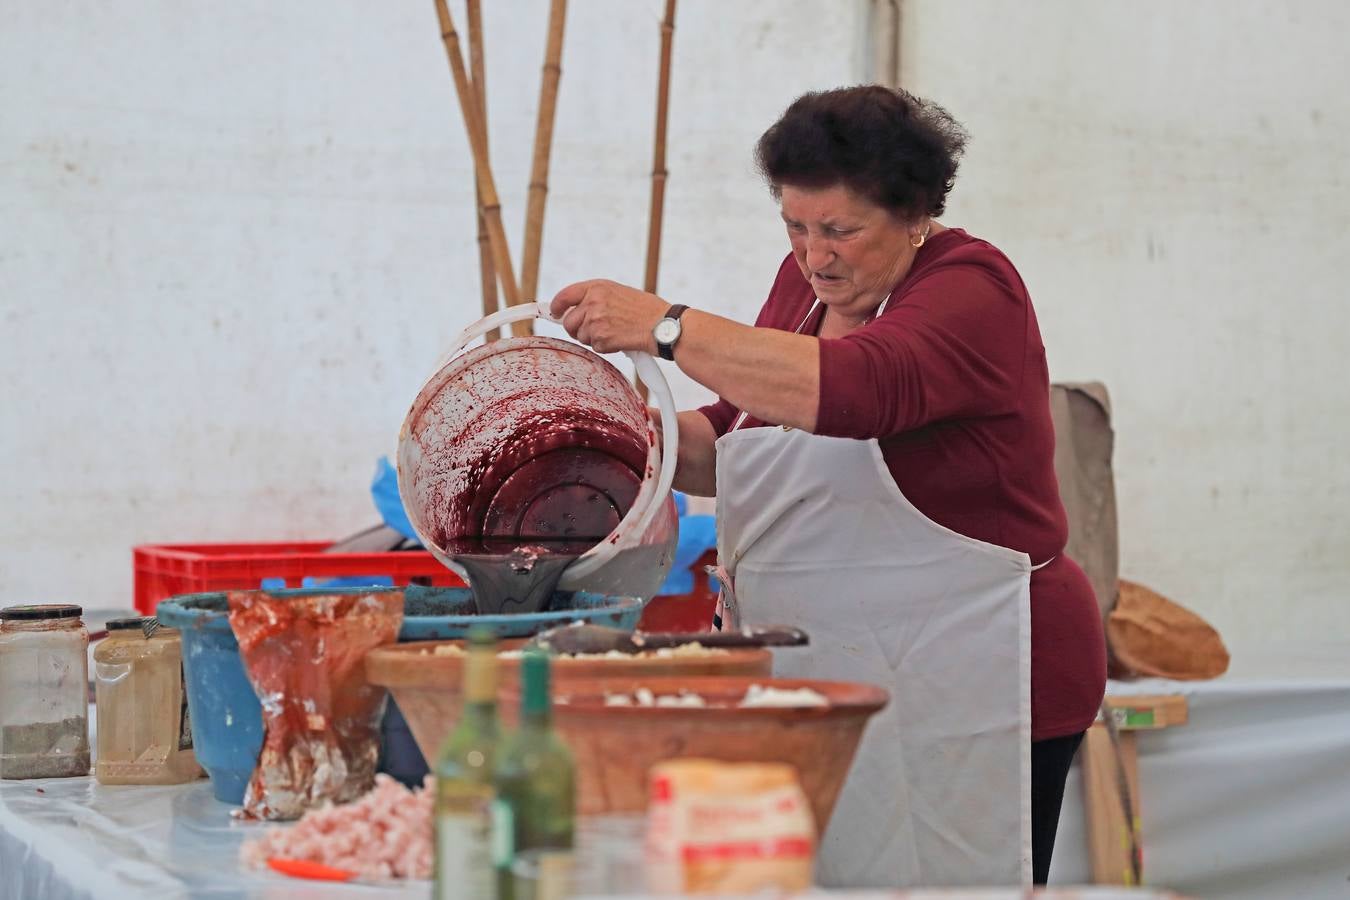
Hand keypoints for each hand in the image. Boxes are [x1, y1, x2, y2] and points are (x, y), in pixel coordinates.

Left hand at [549, 279, 667, 354]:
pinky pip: (595, 348)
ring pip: (581, 337)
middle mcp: (594, 301)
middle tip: (593, 331)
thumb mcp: (619, 293)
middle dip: (577, 329)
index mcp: (597, 287)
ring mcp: (597, 320)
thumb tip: (572, 310)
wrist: (663, 325)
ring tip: (615, 332)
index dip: (555, 307)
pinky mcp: (602, 338)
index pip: (564, 296)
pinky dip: (606, 347)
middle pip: (568, 322)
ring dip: (594, 339)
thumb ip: (595, 298)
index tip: (555, 313)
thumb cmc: (646, 310)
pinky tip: (621, 339)